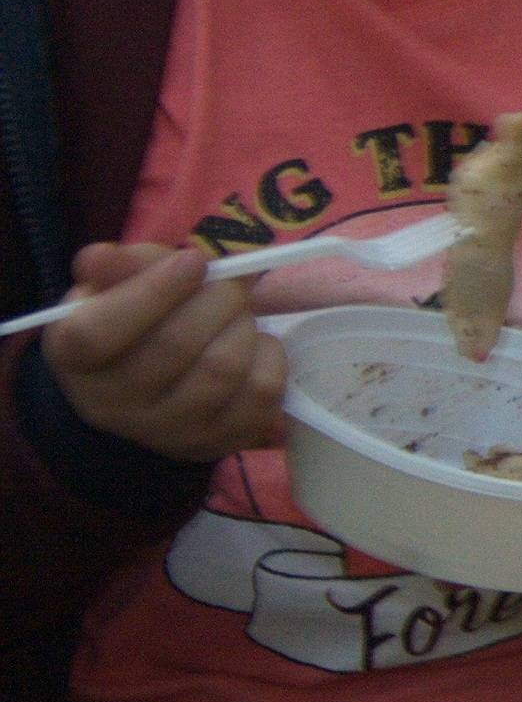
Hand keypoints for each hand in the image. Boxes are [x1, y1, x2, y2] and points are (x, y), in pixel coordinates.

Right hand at [41, 244, 286, 462]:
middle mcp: (112, 406)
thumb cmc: (135, 325)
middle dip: (218, 297)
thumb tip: (101, 256)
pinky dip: (268, 354)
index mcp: (73, 359)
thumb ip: (121, 265)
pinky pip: (262, 390)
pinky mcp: (219, 444)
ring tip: (239, 313)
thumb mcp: (117, 288)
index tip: (194, 261)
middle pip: (175, 344)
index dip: (153, 291)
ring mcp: (167, 433)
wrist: (153, 391)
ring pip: (224, 367)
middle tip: (231, 281)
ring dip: (245, 325)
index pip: (99, 332)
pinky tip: (253, 346)